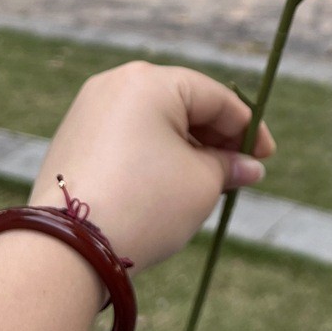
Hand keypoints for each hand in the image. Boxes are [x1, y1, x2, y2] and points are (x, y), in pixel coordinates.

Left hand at [27, 62, 273, 270]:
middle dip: (214, 138)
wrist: (66, 249)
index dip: (247, 127)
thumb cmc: (145, 205)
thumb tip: (249, 167)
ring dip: (185, 147)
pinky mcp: (73, 136)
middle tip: (238, 171)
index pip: (215, 97)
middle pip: (183, 104)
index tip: (265, 157)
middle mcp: (118, 82)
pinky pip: (127, 135)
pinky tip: (167, 183)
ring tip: (205, 182)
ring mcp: (90, 108)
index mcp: (152, 81)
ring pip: (154, 120)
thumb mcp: (201, 184)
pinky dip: (153, 153)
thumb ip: (229, 166)